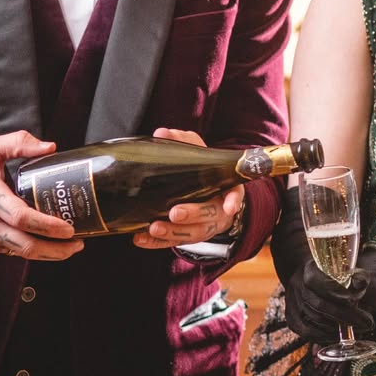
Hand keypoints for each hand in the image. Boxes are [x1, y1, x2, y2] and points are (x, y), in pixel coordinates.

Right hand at [0, 131, 82, 259]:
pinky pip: (10, 253)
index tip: (69, 228)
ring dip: (48, 254)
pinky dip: (28, 250)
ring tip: (69, 247)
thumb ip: (18, 143)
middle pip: (26, 244)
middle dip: (57, 249)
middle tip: (78, 242)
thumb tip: (49, 147)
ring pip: (20, 254)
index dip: (48, 226)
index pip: (22, 217)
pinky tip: (43, 243)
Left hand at [133, 128, 244, 249]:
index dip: (233, 202)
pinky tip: (140, 239)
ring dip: (172, 232)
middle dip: (192, 215)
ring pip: (192, 234)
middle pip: (209, 216)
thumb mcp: (197, 151)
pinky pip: (172, 242)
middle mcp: (218, 210)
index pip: (235, 194)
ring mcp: (203, 225)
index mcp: (226, 188)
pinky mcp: (185, 235)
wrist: (204, 191)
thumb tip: (162, 133)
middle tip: (175, 213)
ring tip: (153, 228)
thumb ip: (183, 140)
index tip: (229, 208)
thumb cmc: (203, 170)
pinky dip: (156, 243)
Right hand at [270, 183, 373, 343]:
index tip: (361, 285)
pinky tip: (336, 335)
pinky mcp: (290, 311)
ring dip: (336, 327)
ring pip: (311, 321)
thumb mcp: (326, 219)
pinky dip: (319, 335)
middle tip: (370, 320)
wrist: (288, 242)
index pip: (318, 282)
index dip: (341, 289)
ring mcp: (290, 298)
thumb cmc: (316, 230)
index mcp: (304, 262)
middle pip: (320, 307)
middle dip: (347, 315)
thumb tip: (339, 182)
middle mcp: (293, 283)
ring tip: (361, 326)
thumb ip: (335, 213)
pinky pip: (301, 329)